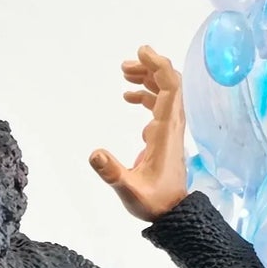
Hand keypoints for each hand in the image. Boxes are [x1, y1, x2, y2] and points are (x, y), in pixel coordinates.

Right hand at [89, 45, 188, 221]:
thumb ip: (112, 173)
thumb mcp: (129, 191)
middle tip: (125, 66)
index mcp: (166, 132)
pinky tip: (129, 98)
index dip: (158, 67)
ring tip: (125, 74)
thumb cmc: (153, 203)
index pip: (170, 88)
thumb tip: (94, 153)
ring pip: (164, 94)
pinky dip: (146, 96)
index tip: (141, 53)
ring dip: (147, 80)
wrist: (173, 214)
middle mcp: (171, 125)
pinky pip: (160, 106)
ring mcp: (170, 130)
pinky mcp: (165, 137)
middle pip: (168, 85)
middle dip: (149, 69)